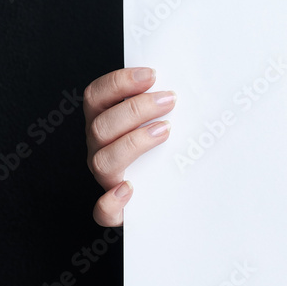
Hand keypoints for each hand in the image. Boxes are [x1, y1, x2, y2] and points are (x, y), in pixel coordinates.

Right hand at [84, 67, 175, 225]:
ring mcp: (106, 178)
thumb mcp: (164, 122)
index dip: (119, 83)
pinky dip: (111, 201)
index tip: (152, 75)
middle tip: (170, 100)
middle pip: (101, 125)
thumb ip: (165, 105)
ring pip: (103, 160)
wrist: (169, 199)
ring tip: (165, 131)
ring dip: (134, 142)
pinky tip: (129, 189)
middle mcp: (100, 148)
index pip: (96, 96)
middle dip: (136, 109)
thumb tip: (190, 85)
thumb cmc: (168, 153)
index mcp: (105, 123)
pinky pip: (103, 210)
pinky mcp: (115, 210)